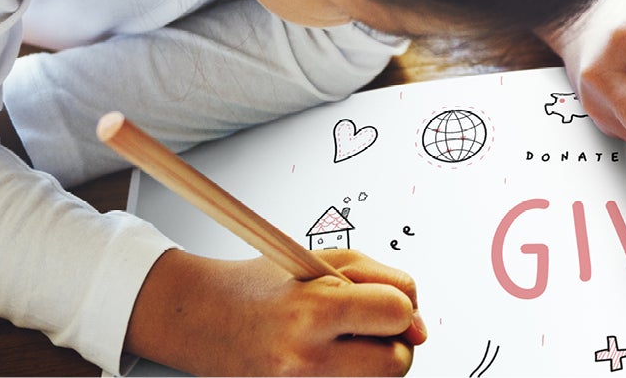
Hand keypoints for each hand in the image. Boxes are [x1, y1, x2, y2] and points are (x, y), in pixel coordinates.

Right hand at [128, 248, 423, 375]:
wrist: (207, 319)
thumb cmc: (268, 285)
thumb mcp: (326, 260)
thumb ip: (384, 282)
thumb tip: (419, 324)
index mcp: (315, 312)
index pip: (397, 313)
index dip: (400, 304)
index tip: (384, 301)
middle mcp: (307, 359)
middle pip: (397, 362)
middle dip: (395, 341)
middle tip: (368, 325)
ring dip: (376, 360)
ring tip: (346, 340)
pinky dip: (353, 374)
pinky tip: (333, 357)